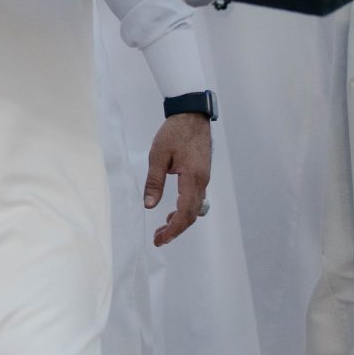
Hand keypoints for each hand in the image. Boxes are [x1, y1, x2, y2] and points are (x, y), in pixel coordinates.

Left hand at [143, 112, 212, 245]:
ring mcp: (204, 178)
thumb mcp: (158, 155)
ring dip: (180, 221)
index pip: (185, 212)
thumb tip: (149, 205)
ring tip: (163, 228)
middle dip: (176, 230)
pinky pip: (196, 199)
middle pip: (192, 215)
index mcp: (192, 178)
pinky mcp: (202, 174)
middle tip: (159, 238)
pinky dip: (185, 209)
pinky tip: (172, 211)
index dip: (173, 229)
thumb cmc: (174, 132)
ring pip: (195, 208)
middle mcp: (202, 181)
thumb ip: (154, 182)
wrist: (192, 115)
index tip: (161, 238)